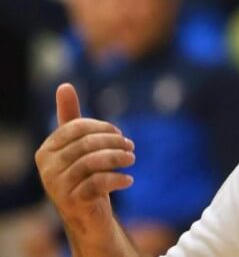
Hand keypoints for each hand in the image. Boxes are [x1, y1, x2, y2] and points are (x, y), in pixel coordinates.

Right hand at [34, 83, 135, 230]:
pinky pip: (97, 184)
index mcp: (46, 150)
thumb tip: (64, 85)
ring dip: (117, 158)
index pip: (76, 127)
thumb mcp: (78, 145)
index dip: (102, 127)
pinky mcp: (71, 203)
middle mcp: (46, 168)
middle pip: (85, 144)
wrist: (87, 214)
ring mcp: (57, 186)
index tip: (120, 134)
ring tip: (132, 159)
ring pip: (91, 162)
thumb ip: (71, 117)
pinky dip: (117, 179)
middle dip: (113, 142)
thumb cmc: (84, 174)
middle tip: (131, 146)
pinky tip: (129, 180)